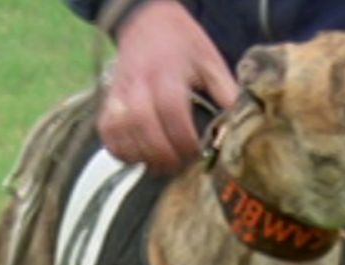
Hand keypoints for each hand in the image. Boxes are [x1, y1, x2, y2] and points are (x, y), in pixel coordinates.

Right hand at [100, 1, 237, 171]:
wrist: (146, 19)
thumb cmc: (181, 41)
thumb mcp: (209, 58)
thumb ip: (224, 89)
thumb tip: (237, 120)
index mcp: (167, 73)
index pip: (171, 110)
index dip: (184, 138)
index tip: (197, 152)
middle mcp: (139, 84)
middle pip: (144, 124)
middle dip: (162, 152)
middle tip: (178, 165)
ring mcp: (120, 92)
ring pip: (121, 131)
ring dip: (140, 154)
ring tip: (160, 164)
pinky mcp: (108, 99)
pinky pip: (106, 131)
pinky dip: (118, 149)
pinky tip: (137, 156)